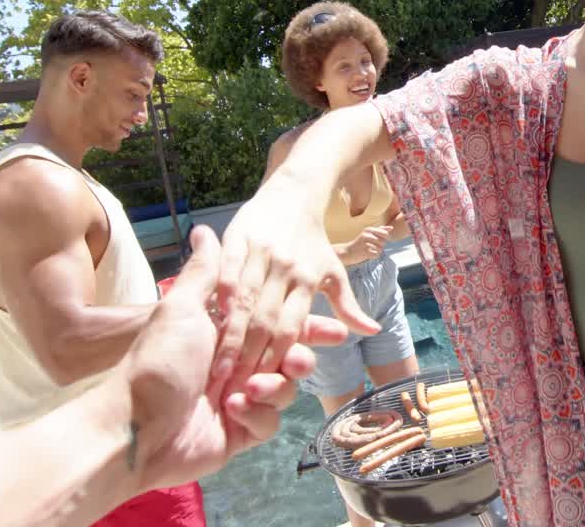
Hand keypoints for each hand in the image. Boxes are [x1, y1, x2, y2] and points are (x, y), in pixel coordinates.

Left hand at [121, 226, 343, 490]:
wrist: (135, 425)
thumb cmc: (156, 362)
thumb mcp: (181, 309)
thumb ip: (204, 272)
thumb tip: (204, 230)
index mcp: (227, 336)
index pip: (277, 325)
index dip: (307, 326)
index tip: (336, 327)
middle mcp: (236, 366)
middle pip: (289, 358)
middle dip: (300, 358)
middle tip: (297, 360)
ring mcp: (240, 400)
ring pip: (284, 390)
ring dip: (273, 386)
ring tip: (250, 386)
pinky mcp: (240, 432)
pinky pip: (268, 423)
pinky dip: (257, 415)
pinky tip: (235, 409)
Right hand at [214, 177, 379, 411]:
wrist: (295, 192)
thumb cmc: (314, 242)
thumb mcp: (334, 273)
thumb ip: (348, 307)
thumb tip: (373, 332)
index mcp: (308, 280)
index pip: (292, 327)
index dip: (277, 358)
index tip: (263, 386)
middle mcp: (286, 268)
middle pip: (266, 320)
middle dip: (251, 358)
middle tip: (235, 390)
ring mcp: (261, 253)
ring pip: (244, 300)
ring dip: (231, 336)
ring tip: (218, 369)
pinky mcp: (238, 237)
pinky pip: (228, 270)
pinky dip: (220, 294)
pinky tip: (210, 320)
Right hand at [348, 226, 392, 261]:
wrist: (348, 252)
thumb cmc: (361, 242)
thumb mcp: (368, 233)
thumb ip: (380, 230)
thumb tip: (391, 228)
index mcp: (369, 229)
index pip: (385, 233)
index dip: (385, 238)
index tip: (378, 240)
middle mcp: (367, 235)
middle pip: (384, 241)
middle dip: (381, 245)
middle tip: (373, 245)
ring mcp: (366, 243)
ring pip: (381, 248)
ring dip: (377, 251)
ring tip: (369, 250)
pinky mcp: (365, 252)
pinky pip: (377, 254)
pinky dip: (374, 255)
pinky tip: (368, 254)